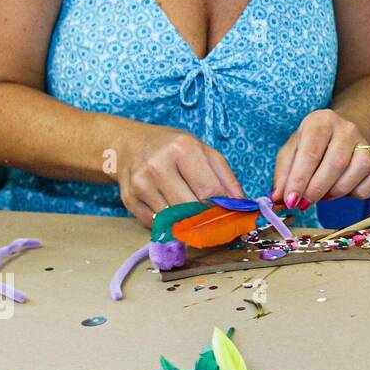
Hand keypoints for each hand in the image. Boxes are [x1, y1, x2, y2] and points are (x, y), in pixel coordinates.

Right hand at [116, 125, 243, 226]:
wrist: (130, 145)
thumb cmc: (173, 148)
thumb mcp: (204, 151)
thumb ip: (225, 177)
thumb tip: (240, 204)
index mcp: (182, 148)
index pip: (209, 190)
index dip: (223, 208)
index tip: (232, 216)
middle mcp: (158, 165)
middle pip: (191, 208)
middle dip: (207, 218)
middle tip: (216, 223)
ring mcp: (141, 184)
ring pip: (174, 219)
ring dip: (188, 223)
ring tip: (195, 217)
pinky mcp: (129, 199)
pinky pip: (157, 224)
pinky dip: (169, 224)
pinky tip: (172, 213)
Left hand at [272, 110, 369, 208]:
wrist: (340, 135)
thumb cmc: (312, 144)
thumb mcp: (292, 151)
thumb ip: (283, 173)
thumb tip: (278, 197)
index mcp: (321, 121)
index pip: (311, 152)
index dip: (299, 180)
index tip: (290, 200)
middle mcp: (347, 129)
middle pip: (336, 163)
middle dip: (316, 189)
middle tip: (303, 204)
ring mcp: (365, 144)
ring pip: (357, 171)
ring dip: (336, 191)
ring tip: (322, 195)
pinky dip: (357, 193)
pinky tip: (342, 191)